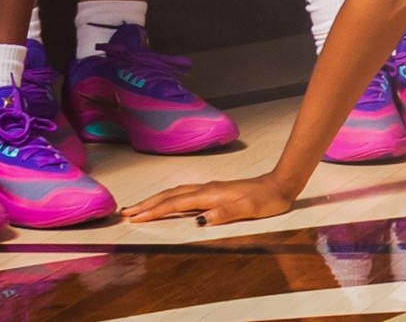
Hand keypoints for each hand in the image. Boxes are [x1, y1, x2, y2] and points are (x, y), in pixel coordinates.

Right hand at [122, 173, 298, 228]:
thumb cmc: (265, 200)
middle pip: (169, 196)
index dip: (154, 211)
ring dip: (155, 200)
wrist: (279, 185)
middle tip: (126, 212)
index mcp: (210, 195)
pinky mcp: (213, 190)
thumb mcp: (248, 210)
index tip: (135, 217)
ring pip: (175, 192)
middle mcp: (206, 189)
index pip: (175, 203)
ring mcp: (209, 188)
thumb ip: (224, 213)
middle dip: (147, 204)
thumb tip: (199, 220)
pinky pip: (184, 193)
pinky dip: (169, 197)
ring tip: (138, 207)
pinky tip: (167, 200)